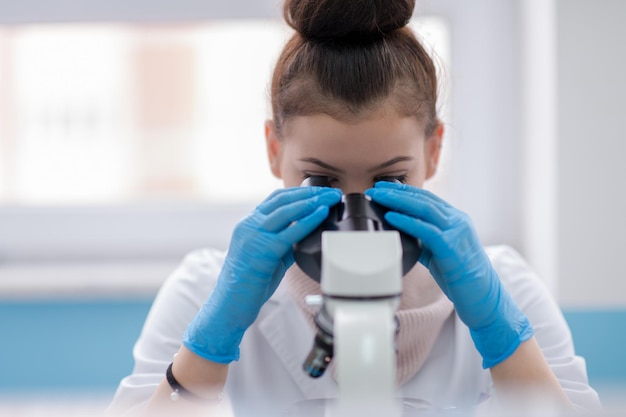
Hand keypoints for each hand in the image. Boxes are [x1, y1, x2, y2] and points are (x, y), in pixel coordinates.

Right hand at [183, 186, 341, 363]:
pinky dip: (308, 220)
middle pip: (283, 199)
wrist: (230, 305)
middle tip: (331, 192)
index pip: (276, 199)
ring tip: (331, 198)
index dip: (300, 192)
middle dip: (310, 192)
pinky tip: (321, 214)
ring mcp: (253, 236)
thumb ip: (282, 242)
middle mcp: (249, 225)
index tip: (319, 191)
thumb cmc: (249, 284)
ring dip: (312, 201)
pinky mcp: (262, 250)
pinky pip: (290, 232)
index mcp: (249, 224)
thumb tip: (304, 235)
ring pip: (286, 210)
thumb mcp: (267, 255)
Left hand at [365, 182, 532, 367]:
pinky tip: (391, 216)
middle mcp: (457, 221)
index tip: (384, 187)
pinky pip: (425, 230)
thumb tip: (401, 233)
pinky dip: (406, 221)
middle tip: (376, 188)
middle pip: (423, 199)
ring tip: (379, 197)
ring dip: (397, 201)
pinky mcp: (451, 246)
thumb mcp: (439, 251)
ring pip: (424, 208)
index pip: (427, 198)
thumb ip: (424, 239)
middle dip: (397, 191)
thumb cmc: (461, 276)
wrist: (483, 297)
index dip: (404, 190)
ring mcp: (456, 232)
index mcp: (455, 219)